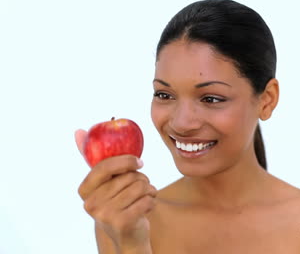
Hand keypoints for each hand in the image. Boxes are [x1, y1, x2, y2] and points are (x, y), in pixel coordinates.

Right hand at [75, 129, 156, 251]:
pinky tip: (147, 206)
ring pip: (139, 186)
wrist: (129, 236)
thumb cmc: (119, 203)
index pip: (104, 166)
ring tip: (145, 196)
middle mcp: (90, 204)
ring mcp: (104, 215)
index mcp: (84, 190)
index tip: (139, 162)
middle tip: (141, 187)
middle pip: (127, 176)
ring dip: (149, 190)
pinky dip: (152, 200)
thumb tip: (78, 131)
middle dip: (142, 179)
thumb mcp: (106, 183)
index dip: (125, 161)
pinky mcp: (121, 223)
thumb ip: (95, 160)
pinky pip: (146, 199)